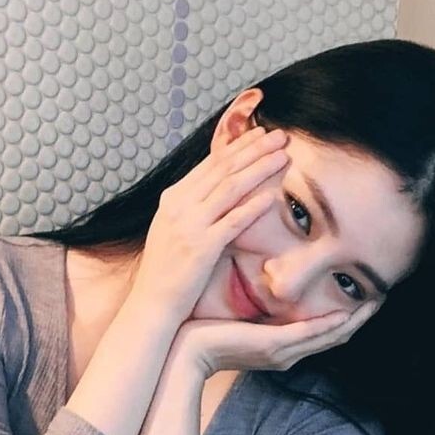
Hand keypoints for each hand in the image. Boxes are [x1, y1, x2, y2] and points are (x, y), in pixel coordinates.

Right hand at [128, 126, 289, 326]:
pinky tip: (273, 196)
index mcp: (173, 198)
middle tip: (280, 135)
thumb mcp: (172, 228)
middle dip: (254, 149)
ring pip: (231, 188)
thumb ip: (192, 207)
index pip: (210, 163)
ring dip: (259, 168)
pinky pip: (233, 221)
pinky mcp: (202, 247)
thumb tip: (216, 190)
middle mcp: (179, 206)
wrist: (152, 301)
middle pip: (223, 169)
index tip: (259, 133)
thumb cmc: (166, 269)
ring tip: (283, 156)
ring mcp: (190, 225)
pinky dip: (253, 207)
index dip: (238, 146)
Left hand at [174, 301, 380, 377]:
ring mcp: (284, 352)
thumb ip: (258, 310)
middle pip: (335, 337)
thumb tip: (265, 286)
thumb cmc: (206, 332)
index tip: (363, 298)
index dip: (347, 318)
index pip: (323, 334)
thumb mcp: (238, 319)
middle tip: (381, 296)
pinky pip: (312, 333)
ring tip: (376, 300)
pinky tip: (349, 311)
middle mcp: (288, 354)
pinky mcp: (275, 345)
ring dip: (355, 320)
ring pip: (331, 336)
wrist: (185, 352)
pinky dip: (333, 323)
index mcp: (282, 348)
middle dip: (359, 319)